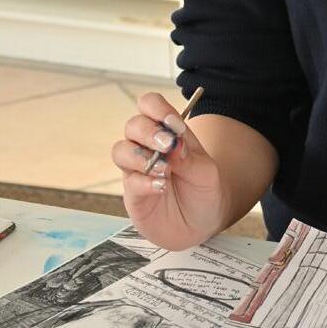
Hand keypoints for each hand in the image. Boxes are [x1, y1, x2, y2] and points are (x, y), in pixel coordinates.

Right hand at [111, 93, 226, 249]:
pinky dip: (144, 182)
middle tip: (167, 145)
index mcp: (167, 131)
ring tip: (164, 169)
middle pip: (133, 125)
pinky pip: (129, 182)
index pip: (150, 105)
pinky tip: (161, 187)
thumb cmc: (204, 189)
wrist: (203, 222)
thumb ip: (189, 158)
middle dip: (149, 132)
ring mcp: (137, 170)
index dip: (157, 108)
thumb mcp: (206, 171)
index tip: (172, 123)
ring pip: (121, 150)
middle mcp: (147, 146)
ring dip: (140, 156)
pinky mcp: (133, 194)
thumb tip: (172, 146)